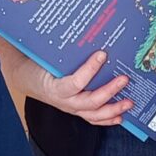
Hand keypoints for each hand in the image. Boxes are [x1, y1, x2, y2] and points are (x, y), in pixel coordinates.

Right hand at [0, 40, 132, 125]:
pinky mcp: (76, 110)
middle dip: (110, 91)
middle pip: (90, 102)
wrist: (26, 79)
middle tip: (124, 79)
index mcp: (55, 87)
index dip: (90, 70)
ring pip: (94, 114)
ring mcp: (71, 108)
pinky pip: (93, 118)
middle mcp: (65, 101)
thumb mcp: (47, 58)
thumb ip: (65, 53)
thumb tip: (89, 37)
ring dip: (114, 109)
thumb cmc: (37, 66)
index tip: (102, 54)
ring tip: (129, 102)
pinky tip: (120, 116)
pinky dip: (107, 119)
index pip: (76, 82)